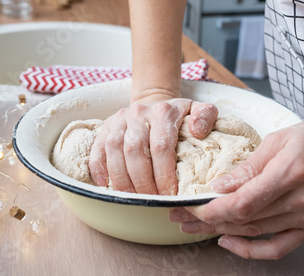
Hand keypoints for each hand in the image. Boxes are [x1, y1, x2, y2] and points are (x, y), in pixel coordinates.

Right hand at [88, 98, 217, 194]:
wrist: (155, 102)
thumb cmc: (179, 115)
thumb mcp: (198, 110)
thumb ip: (205, 116)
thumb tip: (198, 131)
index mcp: (163, 112)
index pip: (161, 146)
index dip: (164, 174)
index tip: (169, 194)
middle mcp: (139, 113)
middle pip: (135, 151)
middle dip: (143, 181)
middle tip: (151, 200)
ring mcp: (119, 120)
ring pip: (114, 150)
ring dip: (121, 178)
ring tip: (132, 198)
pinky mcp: (105, 127)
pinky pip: (97, 148)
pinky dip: (98, 168)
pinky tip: (105, 185)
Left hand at [170, 115, 303, 258]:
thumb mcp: (276, 140)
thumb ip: (247, 167)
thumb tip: (218, 188)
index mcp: (292, 170)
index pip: (245, 201)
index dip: (214, 209)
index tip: (191, 207)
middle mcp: (303, 199)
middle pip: (247, 219)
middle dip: (208, 220)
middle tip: (181, 216)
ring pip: (257, 232)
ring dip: (222, 232)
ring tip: (194, 228)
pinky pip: (279, 248)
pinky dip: (252, 250)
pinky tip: (228, 243)